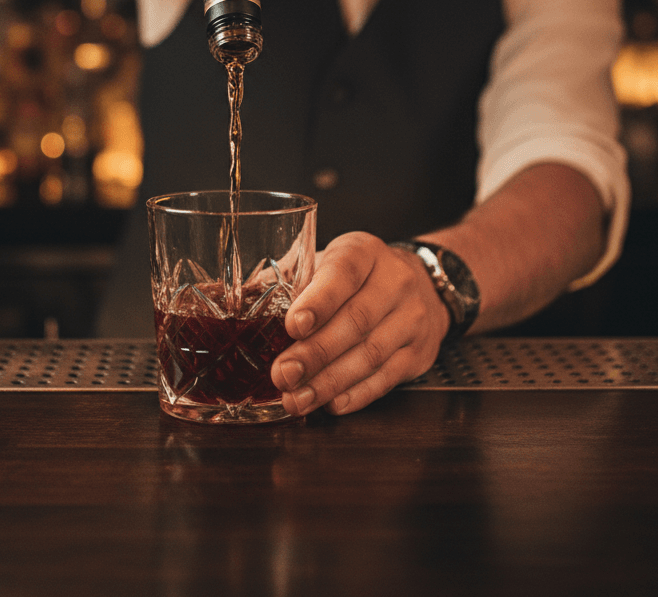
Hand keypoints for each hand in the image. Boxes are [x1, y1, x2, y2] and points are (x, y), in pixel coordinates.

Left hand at [270, 232, 449, 415]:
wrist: (421, 285)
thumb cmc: (358, 276)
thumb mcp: (328, 262)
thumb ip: (290, 280)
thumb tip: (236, 303)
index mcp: (364, 252)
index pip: (344, 273)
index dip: (319, 301)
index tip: (293, 325)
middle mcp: (395, 281)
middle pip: (356, 321)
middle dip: (316, 353)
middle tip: (283, 373)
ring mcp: (412, 318)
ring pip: (371, 355)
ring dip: (330, 382)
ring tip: (297, 399)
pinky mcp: (419, 353)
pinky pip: (387, 379)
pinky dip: (356, 395)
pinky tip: (331, 404)